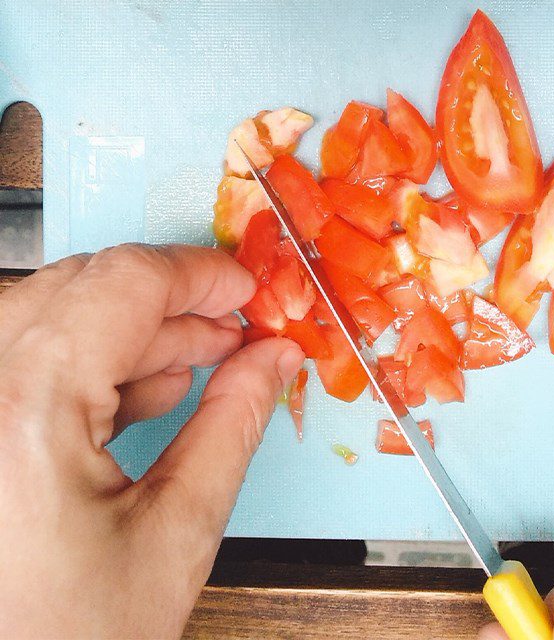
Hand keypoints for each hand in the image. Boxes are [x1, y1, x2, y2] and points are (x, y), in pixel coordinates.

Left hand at [0, 244, 304, 638]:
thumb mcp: (176, 533)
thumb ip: (235, 424)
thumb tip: (274, 360)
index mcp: (24, 406)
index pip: (126, 281)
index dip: (200, 274)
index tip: (245, 290)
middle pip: (86, 286)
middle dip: (171, 304)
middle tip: (231, 334)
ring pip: (53, 314)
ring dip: (131, 331)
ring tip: (195, 365)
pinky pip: (24, 357)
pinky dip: (88, 361)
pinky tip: (137, 395)